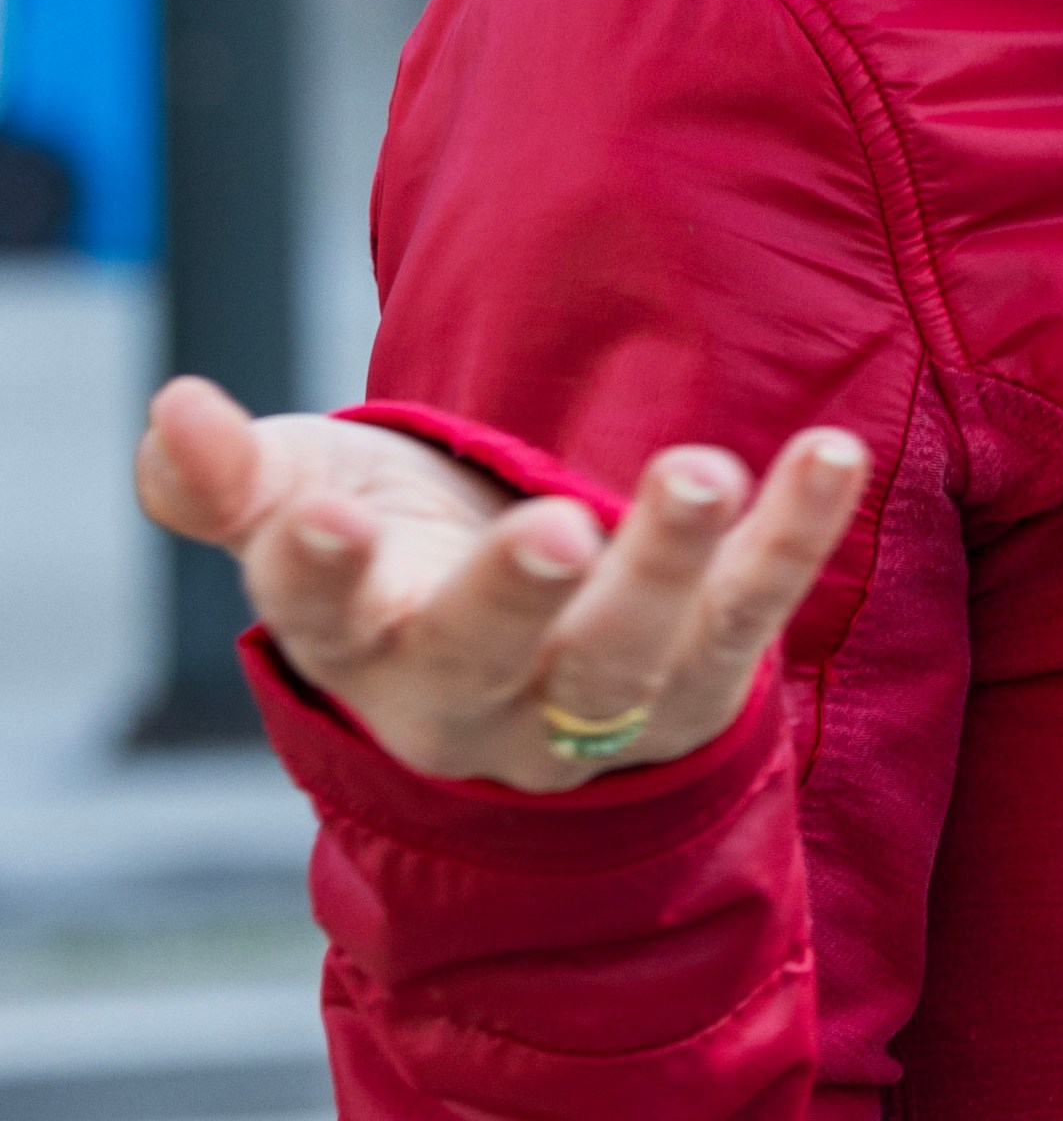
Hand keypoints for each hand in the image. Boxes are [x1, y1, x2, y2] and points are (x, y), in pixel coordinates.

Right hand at [137, 380, 872, 798]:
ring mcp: (594, 710)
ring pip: (630, 658)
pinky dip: (795, 542)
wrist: (523, 643)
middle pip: (486, 659)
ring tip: (699, 470)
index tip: (325, 515)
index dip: (317, 568)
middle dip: (515, 595)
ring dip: (668, 564)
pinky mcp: (701, 689)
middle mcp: (473, 701)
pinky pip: (753, 620)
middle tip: (549, 529)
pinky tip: (832, 452)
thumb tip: (172, 410)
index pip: (324, 617)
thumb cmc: (394, 551)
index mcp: (361, 648)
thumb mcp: (301, 500)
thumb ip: (224, 471)